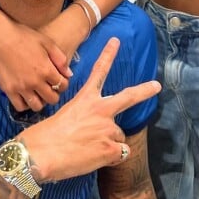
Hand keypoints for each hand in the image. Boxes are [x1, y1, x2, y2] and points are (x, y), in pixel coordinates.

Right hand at [0, 20, 71, 111]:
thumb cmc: (23, 36)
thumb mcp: (46, 42)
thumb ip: (60, 58)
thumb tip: (69, 74)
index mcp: (46, 70)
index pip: (62, 86)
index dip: (63, 83)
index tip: (59, 79)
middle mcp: (35, 82)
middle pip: (52, 99)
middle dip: (54, 94)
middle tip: (50, 87)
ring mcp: (21, 88)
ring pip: (37, 106)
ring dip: (41, 101)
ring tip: (38, 93)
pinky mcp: (8, 90)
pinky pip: (20, 106)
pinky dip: (25, 104)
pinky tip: (26, 95)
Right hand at [20, 37, 160, 182]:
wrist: (41, 154)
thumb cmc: (46, 136)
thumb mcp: (65, 116)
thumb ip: (86, 118)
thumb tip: (98, 133)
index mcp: (85, 98)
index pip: (99, 71)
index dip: (108, 54)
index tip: (116, 41)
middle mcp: (100, 110)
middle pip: (128, 97)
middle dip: (144, 91)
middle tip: (157, 86)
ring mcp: (107, 129)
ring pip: (119, 136)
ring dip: (110, 143)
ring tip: (89, 149)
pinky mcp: (111, 148)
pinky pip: (121, 153)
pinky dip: (112, 158)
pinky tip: (94, 158)